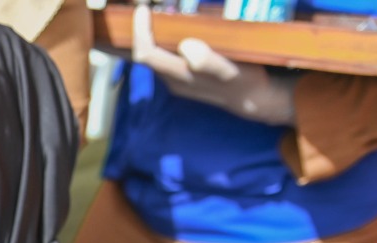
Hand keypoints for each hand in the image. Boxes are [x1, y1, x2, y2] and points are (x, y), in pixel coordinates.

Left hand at [131, 3, 295, 123]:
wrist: (252, 99)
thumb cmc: (243, 81)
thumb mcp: (231, 71)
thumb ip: (209, 61)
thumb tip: (187, 45)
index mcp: (178, 75)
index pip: (146, 54)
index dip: (140, 31)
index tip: (143, 9)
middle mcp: (169, 78)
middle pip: (138, 56)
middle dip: (127, 34)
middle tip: (124, 9)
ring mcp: (173, 77)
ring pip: (146, 56)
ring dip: (136, 37)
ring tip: (132, 15)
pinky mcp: (180, 73)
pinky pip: (157, 55)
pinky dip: (149, 40)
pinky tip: (150, 28)